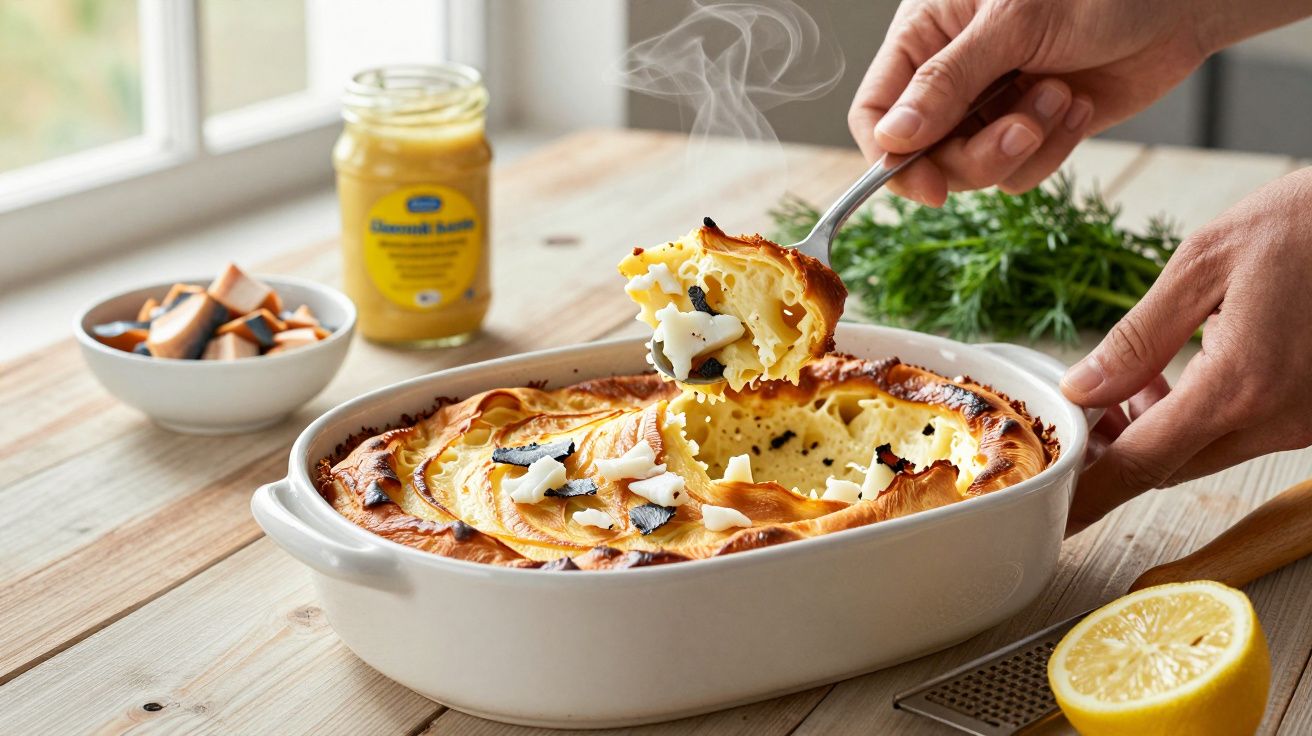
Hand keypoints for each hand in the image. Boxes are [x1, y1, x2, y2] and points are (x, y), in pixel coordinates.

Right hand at [848, 0, 1307, 205]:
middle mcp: (951, 77)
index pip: (874, 112)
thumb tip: (891, 140)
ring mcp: (990, 106)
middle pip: (923, 154)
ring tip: (1061, 97)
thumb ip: (947, 83)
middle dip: (975, 154)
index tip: (929, 187)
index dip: (891, 157)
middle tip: (1021, 131)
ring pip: (972, 170)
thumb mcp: (1014, 24)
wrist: (1182, 0)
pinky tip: (1078, 106)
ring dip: (1021, 147)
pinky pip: (1018, 174)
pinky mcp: (1032, 130)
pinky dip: (1051, 151)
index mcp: (926, 36)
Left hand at [1061, 168, 1311, 533]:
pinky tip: (1183, 374)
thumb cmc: (1308, 223)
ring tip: (1132, 381)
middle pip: (1171, 466)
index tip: (1057, 512)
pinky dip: (1203, 416)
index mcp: (1241, 386)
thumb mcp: (1205, 263)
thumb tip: (1082, 388)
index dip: (1092, 493)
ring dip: (1160, 430)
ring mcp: (1306, 422)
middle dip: (1118, 449)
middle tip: (1083, 411)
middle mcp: (1280, 419)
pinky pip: (1245, 432)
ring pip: (1207, 451)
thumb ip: (1138, 336)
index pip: (1143, 463)